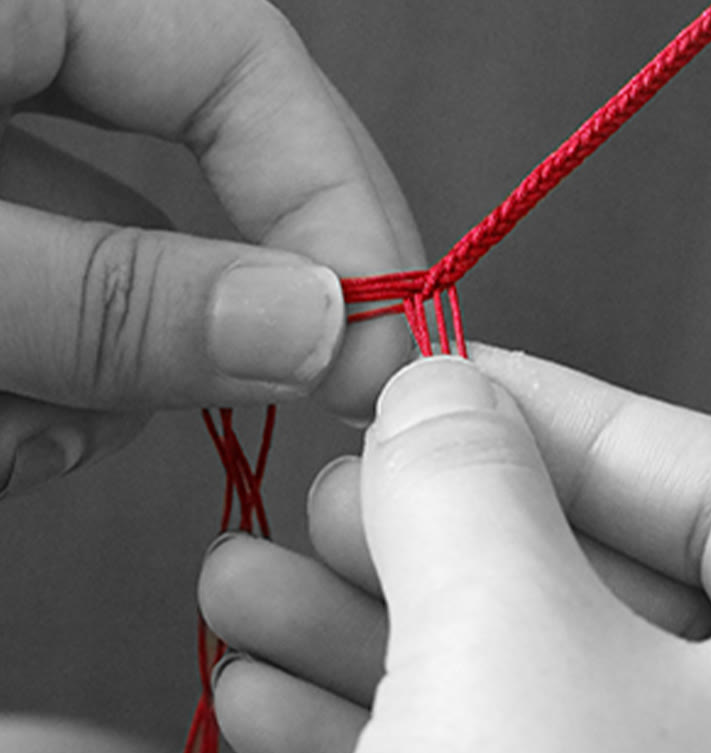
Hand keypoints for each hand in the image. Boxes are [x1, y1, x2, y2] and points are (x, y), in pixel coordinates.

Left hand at [0, 0, 421, 494]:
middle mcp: (1, 63)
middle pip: (173, 195)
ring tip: (17, 439)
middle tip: (210, 418)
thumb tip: (313, 330)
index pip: (241, 64)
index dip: (337, 206)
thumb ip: (117, 296)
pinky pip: (32, 312)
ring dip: (87, 388)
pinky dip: (28, 388)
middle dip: (186, 336)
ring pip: (99, 281)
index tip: (381, 346)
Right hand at [200, 344, 710, 752]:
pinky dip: (368, 737)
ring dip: (360, 638)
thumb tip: (435, 394)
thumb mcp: (513, 650)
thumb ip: (473, 489)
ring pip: (510, 688)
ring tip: (243, 588)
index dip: (563, 414)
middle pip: (586, 585)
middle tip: (324, 501)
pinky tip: (266, 694)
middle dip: (424, 538)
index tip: (443, 385)